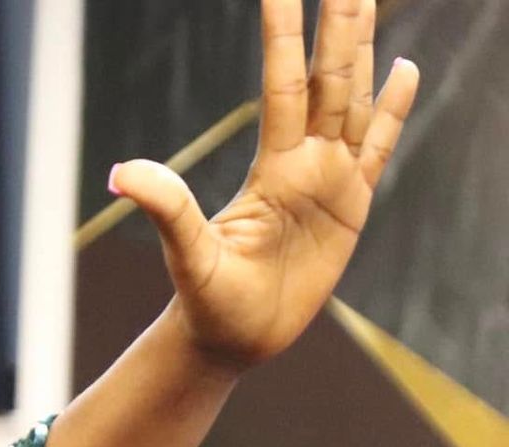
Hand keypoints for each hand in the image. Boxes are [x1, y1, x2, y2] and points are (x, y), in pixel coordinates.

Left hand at [112, 0, 417, 370]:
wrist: (233, 338)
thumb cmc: (206, 300)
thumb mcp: (187, 252)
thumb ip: (165, 207)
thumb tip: (118, 172)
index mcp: (272, 166)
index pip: (282, 85)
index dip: (284, 37)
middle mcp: (304, 162)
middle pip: (328, 80)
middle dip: (337, 27)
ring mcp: (330, 179)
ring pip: (354, 101)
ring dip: (363, 52)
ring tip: (364, 0)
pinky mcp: (353, 206)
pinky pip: (378, 148)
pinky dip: (393, 110)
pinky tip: (403, 70)